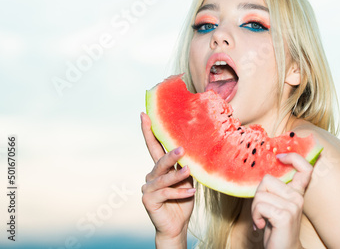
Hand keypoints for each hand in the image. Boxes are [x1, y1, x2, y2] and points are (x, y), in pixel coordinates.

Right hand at [140, 112, 194, 246]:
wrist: (178, 225)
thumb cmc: (183, 200)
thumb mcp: (186, 180)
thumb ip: (185, 166)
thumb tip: (193, 148)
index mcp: (160, 168)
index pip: (154, 146)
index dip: (148, 130)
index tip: (144, 114)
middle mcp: (152, 175)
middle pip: (159, 161)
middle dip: (170, 155)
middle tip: (181, 149)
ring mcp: (148, 188)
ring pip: (164, 178)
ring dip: (177, 175)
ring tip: (189, 171)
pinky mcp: (149, 200)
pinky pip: (166, 193)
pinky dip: (180, 192)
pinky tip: (191, 192)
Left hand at [251, 153, 312, 248]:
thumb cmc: (275, 228)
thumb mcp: (276, 205)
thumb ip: (275, 190)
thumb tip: (264, 173)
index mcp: (297, 192)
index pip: (304, 168)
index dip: (293, 157)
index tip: (280, 156)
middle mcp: (297, 197)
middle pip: (267, 180)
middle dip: (257, 195)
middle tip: (261, 211)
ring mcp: (293, 205)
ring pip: (261, 194)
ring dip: (255, 209)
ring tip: (261, 219)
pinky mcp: (285, 215)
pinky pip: (260, 206)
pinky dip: (255, 216)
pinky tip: (261, 225)